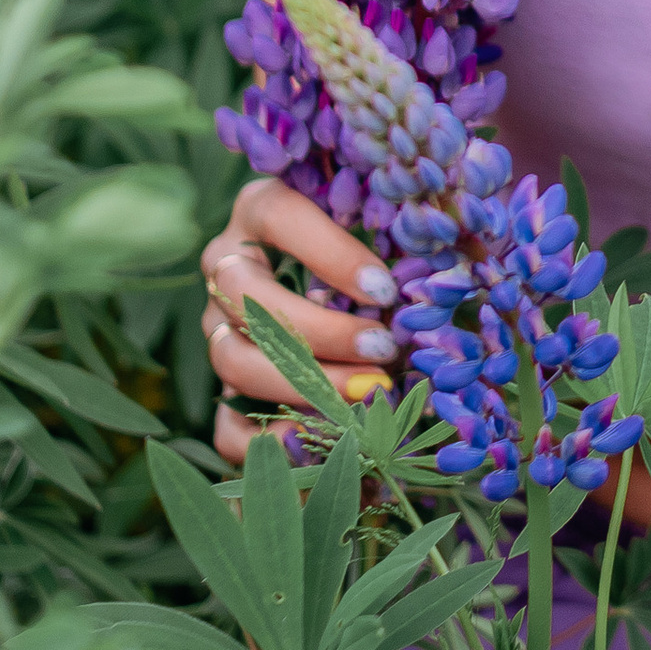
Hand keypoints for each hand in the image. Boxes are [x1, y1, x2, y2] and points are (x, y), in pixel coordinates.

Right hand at [200, 175, 404, 464]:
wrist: (343, 301)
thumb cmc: (371, 252)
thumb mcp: (381, 234)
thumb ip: (395, 242)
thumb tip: (435, 279)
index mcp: (260, 209)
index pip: (277, 213)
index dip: (329, 253)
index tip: (385, 289)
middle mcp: (227, 266)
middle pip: (246, 296)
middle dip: (320, 329)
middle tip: (382, 348)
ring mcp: (216, 330)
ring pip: (230, 358)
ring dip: (301, 381)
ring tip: (366, 390)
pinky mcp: (221, 394)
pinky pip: (225, 428)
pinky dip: (269, 440)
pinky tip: (320, 439)